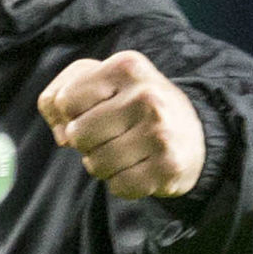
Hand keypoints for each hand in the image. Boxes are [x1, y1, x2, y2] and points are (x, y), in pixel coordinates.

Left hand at [37, 50, 204, 198]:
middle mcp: (146, 96)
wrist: (193, 134)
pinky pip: (119, 186)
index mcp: (126, 66)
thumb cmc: (132, 104)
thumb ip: (59, 96)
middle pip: (77, 134)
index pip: (64, 101)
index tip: (93, 111)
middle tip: (110, 135)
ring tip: (125, 151)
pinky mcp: (169, 166)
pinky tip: (139, 167)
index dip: (71, 114)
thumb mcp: (100, 82)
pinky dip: (121, 183)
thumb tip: (60, 134)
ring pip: (95, 164)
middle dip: (85, 142)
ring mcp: (160, 132)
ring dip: (102, 165)